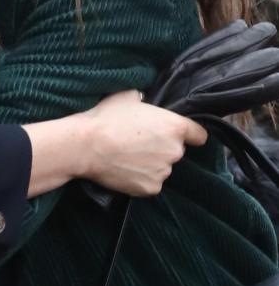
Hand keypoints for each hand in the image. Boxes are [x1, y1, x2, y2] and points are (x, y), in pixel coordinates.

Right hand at [81, 90, 206, 195]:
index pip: (199, 135)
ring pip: (162, 167)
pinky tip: (125, 168)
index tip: (181, 134)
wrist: (87, 145)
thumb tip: (144, 102)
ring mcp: (163, 172)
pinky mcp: (151, 188)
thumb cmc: (107, 117)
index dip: (191, 134)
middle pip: (176, 150)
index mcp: (175, 126)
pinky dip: (141, 177)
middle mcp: (175, 151)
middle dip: (163, 147)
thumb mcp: (128, 96)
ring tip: (128, 155)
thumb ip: (145, 101)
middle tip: (140, 141)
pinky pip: (150, 182)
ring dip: (152, 163)